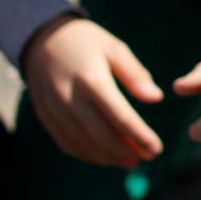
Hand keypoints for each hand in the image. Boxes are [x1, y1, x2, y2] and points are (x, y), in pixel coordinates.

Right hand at [23, 15, 164, 167]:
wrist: (42, 38)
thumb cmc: (86, 42)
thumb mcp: (114, 48)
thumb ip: (135, 74)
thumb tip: (156, 98)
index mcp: (92, 79)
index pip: (120, 116)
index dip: (140, 136)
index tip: (157, 148)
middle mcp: (70, 97)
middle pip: (102, 135)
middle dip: (127, 151)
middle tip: (148, 157)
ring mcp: (54, 109)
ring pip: (83, 144)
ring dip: (109, 157)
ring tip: (131, 161)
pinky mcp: (44, 115)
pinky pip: (66, 143)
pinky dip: (87, 154)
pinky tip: (106, 157)